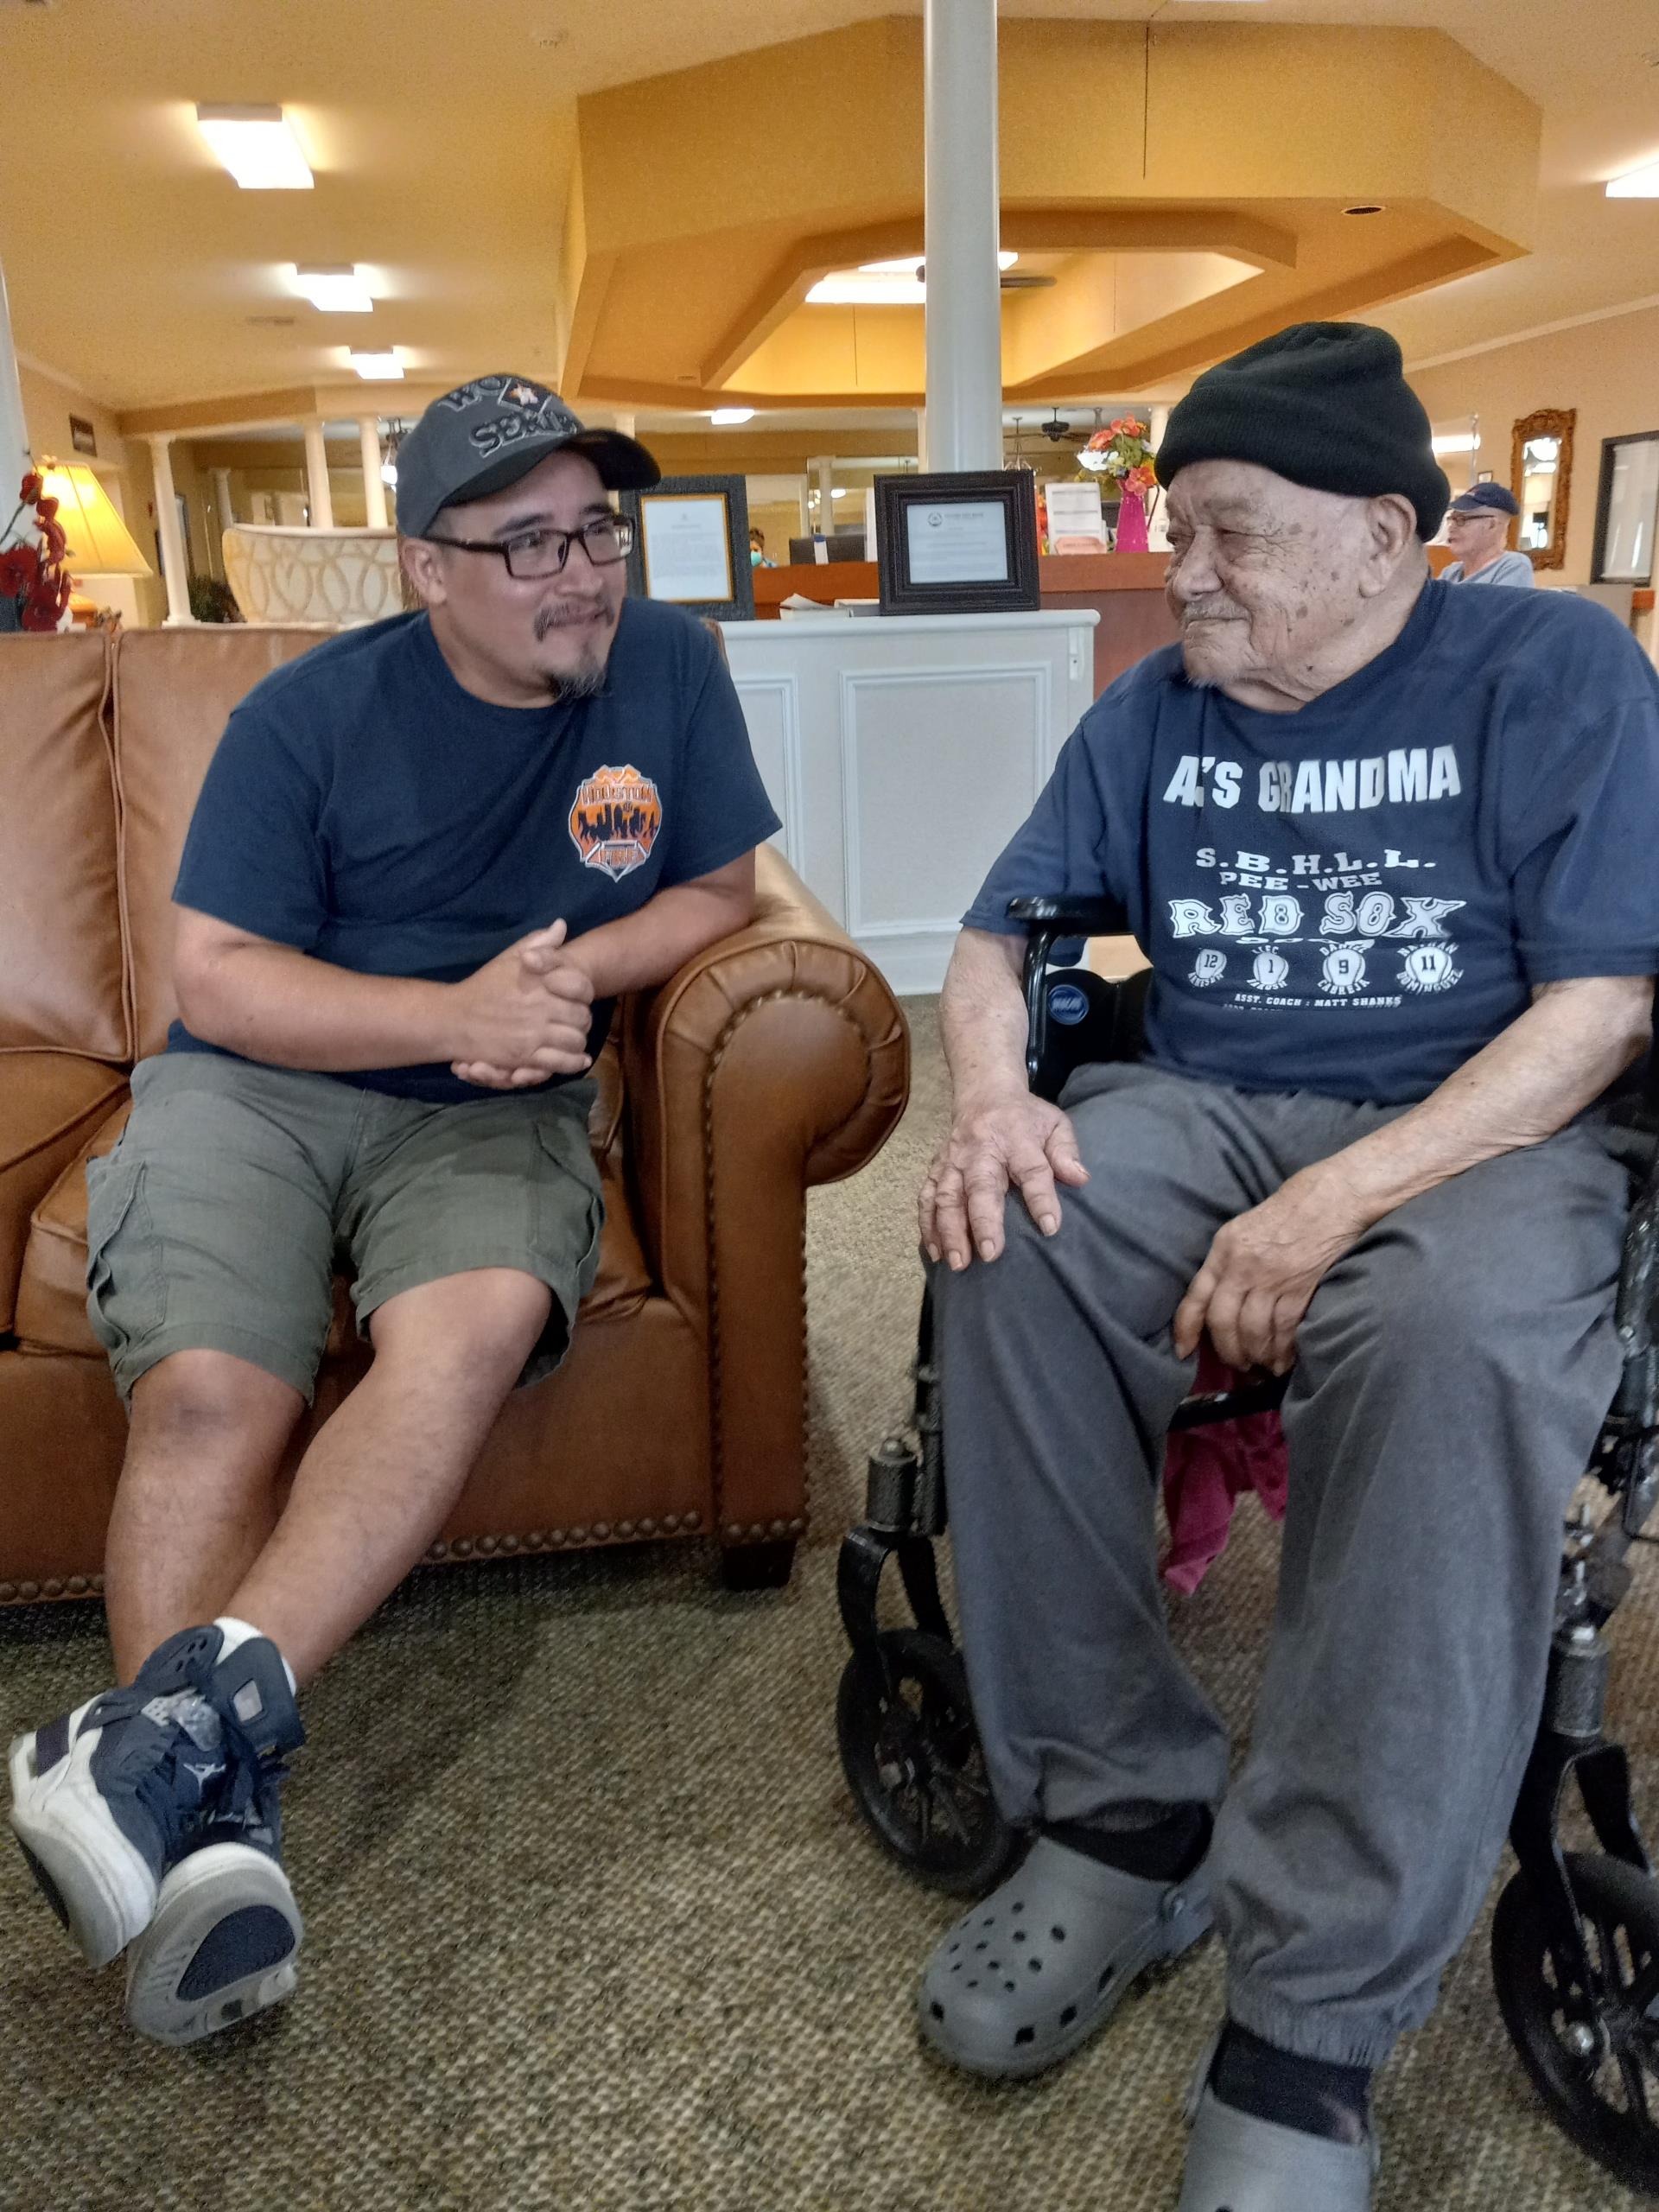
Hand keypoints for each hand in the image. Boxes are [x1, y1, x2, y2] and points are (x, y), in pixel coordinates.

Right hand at [448, 922, 594, 1089]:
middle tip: (576, 1023)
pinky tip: (579, 1059)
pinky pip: (561, 1062)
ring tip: (573, 1039)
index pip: (582, 990)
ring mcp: (534, 1033)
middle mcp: (540, 1006)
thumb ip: (538, 943)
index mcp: (540, 981)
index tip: (576, 1000)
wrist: (454, 1018)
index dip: (583, 997)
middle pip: (582, 1018)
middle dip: (582, 1021)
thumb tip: (562, 925)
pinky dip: (573, 1063)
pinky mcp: (525, 1056)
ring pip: (576, 1040)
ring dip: (578, 1041)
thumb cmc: (483, 986)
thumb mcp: (508, 957)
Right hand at [920, 1088, 1088, 1268]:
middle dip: (982, 1221)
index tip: (1050, 1227)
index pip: (1031, 1169)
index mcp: (1016, 1137)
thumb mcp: (1054, 1124)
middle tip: (990, 1254)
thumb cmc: (1025, 1117)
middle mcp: (980, 1150)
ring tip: (958, 1264)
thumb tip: (1079, 1179)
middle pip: (979, 1186)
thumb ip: (1065, 1151)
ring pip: (946, 1196)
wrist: (983, 1093)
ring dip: (949, 1230)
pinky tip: (935, 1252)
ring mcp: (953, 1160)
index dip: (1041, 1198)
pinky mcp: (937, 1169)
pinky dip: (927, 1225)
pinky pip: (926, 1197)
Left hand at [1173, 1168, 1365, 1374]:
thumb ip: (1228, 1263)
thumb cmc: (1287, 1211)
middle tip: (1236, 1363)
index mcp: (1224, 1249)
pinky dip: (1281, 1350)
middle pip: (1222, 1321)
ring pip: (1252, 1330)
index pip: (1196, 1296)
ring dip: (1255, 1354)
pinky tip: (1282, 1360)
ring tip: (1260, 1365)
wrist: (1331, 1198)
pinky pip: (1284, 1329)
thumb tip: (1220, 1302)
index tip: (1184, 1352)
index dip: (1186, 1328)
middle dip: (1227, 1350)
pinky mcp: (1300, 1288)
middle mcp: (1242, 1265)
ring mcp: (1271, 1278)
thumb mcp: (1243, 1229)